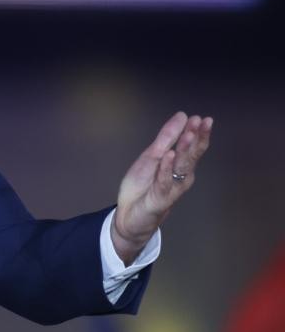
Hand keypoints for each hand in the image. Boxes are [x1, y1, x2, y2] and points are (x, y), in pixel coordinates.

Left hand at [112, 112, 212, 263]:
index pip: (192, 147)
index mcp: (178, 165)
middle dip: (196, 138)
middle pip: (191, 155)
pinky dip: (166, 168)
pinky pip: (164, 182)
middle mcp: (180, 177)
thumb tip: (182, 116)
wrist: (128, 215)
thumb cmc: (142, 186)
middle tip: (203, 122)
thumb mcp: (151, 157)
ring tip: (188, 134)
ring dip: (185, 150)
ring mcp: (172, 188)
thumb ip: (166, 139)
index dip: (198, 133)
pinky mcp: (160, 199)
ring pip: (181, 167)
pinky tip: (169, 155)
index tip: (203, 118)